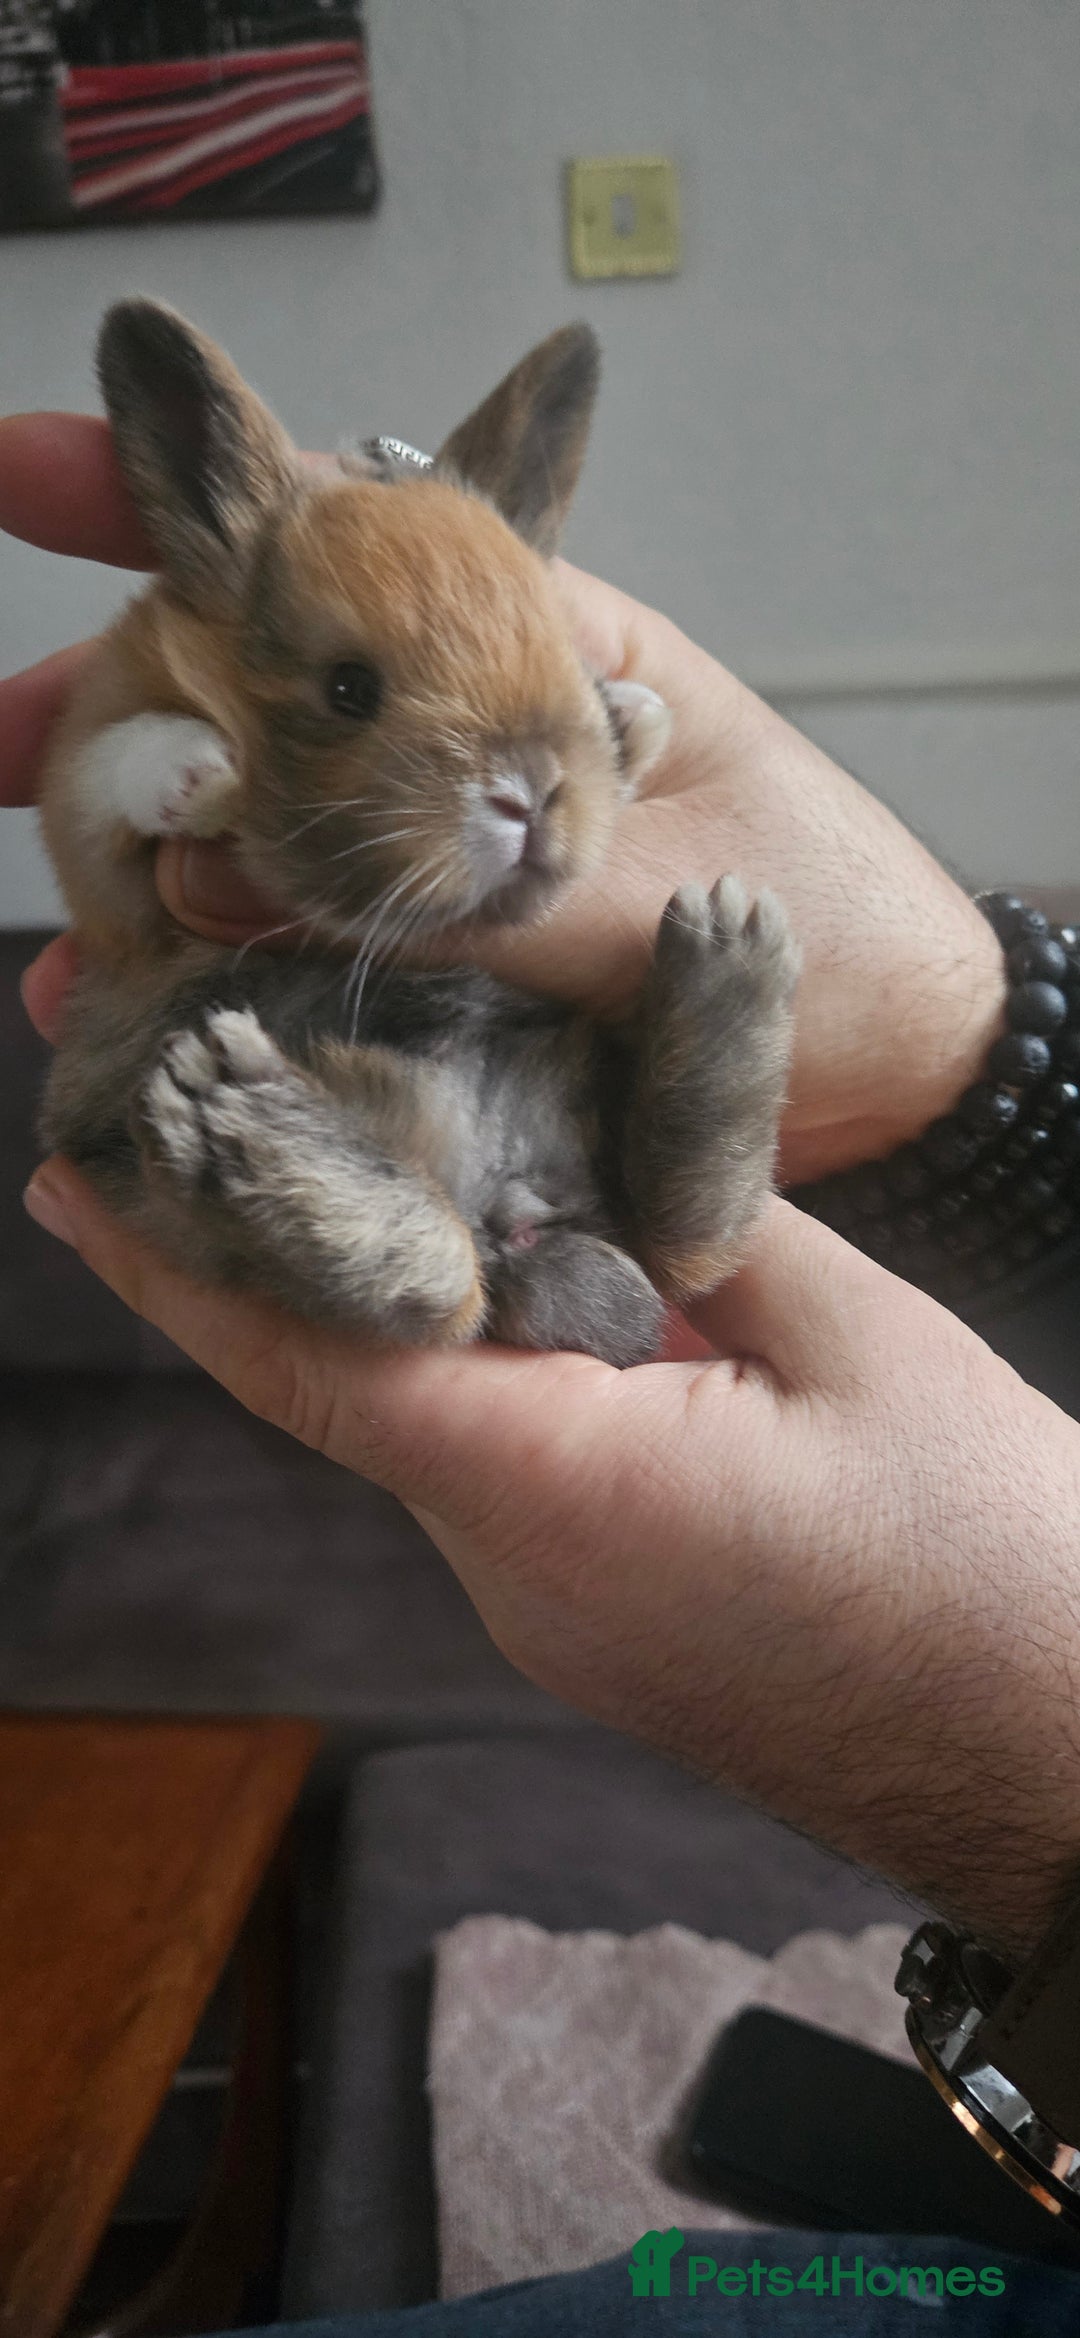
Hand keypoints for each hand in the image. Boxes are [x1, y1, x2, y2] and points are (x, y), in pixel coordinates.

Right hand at [0, 411, 1004, 1182]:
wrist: (912, 1078)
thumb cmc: (842, 938)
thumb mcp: (667, 898)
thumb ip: (468, 892)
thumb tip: (234, 877)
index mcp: (539, 652)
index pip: (339, 532)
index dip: (173, 485)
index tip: (27, 475)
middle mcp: (473, 740)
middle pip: (256, 684)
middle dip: (109, 708)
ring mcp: (451, 852)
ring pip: (257, 827)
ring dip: (140, 859)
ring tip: (62, 940)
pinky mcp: (448, 967)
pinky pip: (301, 948)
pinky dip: (213, 971)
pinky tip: (136, 1009)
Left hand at [22, 1157, 1079, 1963]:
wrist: (1066, 1773)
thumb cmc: (997, 1573)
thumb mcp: (863, 1346)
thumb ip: (710, 1227)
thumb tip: (610, 1142)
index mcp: (569, 1496)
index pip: (324, 1366)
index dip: (187, 1270)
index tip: (79, 1182)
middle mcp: (524, 1571)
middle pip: (348, 1391)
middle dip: (259, 1257)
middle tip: (186, 1116)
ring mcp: (560, 1614)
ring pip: (426, 1428)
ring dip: (373, 1307)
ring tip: (340, 1158)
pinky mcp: (606, 1623)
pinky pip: (502, 1469)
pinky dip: (470, 1365)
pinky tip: (500, 1270)